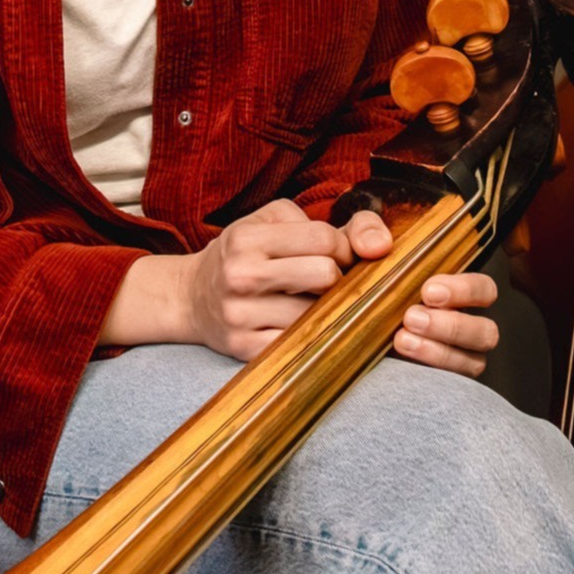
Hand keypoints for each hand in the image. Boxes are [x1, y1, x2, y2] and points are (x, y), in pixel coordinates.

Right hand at [175, 198, 358, 361]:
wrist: (192, 297)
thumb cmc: (245, 254)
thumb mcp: (275, 222)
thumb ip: (332, 225)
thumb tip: (381, 247)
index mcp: (247, 238)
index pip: (324, 239)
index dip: (343, 247)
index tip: (337, 255)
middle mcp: (241, 276)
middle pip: (325, 276)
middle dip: (338, 277)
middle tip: (328, 280)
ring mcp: (241, 316)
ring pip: (317, 314)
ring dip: (326, 309)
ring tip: (312, 300)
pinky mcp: (245, 350)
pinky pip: (301, 345)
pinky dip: (312, 336)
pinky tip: (304, 325)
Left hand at [343, 204, 500, 376]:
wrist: (329, 314)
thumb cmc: (353, 275)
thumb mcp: (355, 244)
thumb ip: (365, 230)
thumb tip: (379, 244)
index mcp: (452, 290)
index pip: (484, 290)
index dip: (465, 290)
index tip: (428, 290)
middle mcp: (459, 324)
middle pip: (486, 331)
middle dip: (452, 325)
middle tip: (411, 316)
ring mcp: (450, 357)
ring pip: (473, 362)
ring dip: (439, 351)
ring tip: (401, 338)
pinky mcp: (432, 381)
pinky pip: (448, 385)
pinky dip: (426, 370)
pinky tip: (398, 356)